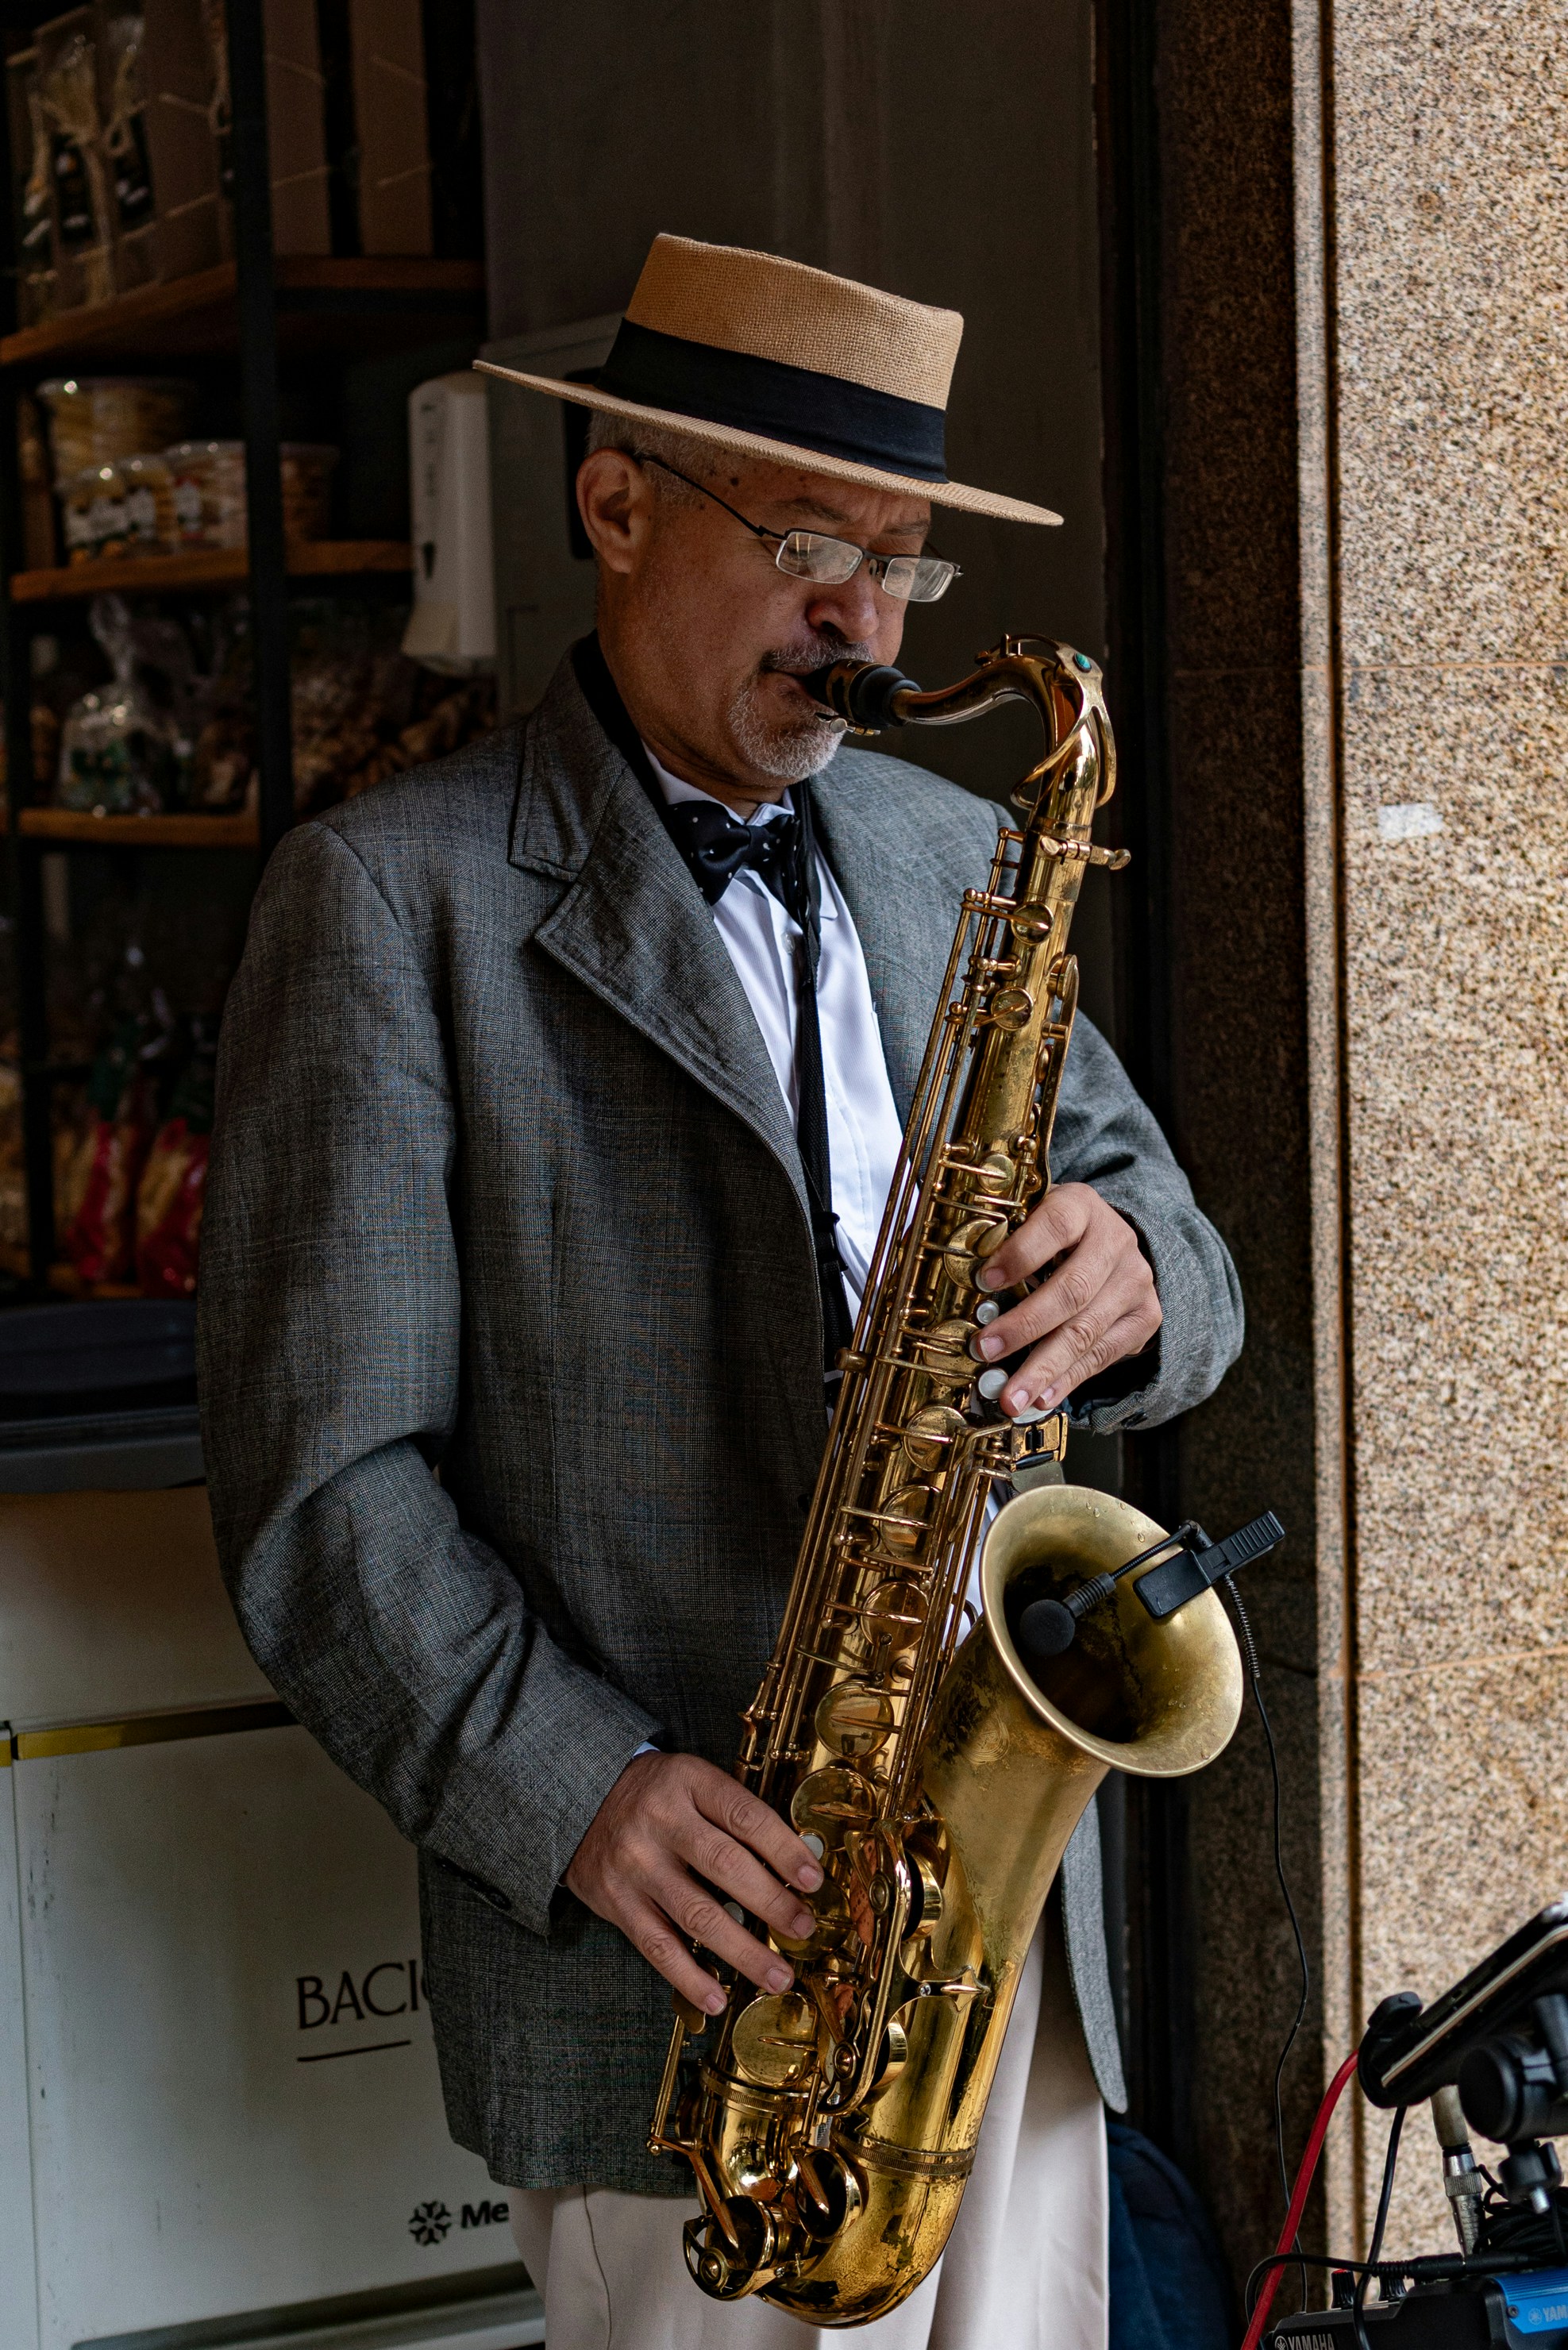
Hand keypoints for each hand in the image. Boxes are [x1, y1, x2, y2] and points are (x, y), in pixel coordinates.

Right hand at [565, 1750, 824, 2014]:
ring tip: (778, 1975)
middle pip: (725, 1865)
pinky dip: (689, 1977)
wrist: (578, 1799)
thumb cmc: (655, 1794)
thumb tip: (796, 1863)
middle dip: (772, 1903)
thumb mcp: (693, 1781)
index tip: (813, 1880)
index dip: (784, 1850)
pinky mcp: (616, 1902)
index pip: (745, 1816)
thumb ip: (735, 1814)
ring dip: (743, 1951)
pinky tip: (717, 1997)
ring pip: (696, 1914)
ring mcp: (636, 1865)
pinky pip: (657, 1946)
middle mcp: (660, 1821)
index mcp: (687, 1782)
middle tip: (803, 1928)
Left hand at [972, 1182, 1159, 1419]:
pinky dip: (1068, 1380)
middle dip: (1025, 1326)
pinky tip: (1041, 1397)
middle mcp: (1115, 1241)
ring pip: (1087, 1331)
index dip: (1020, 1254)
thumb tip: (958, 1279)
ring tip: (1010, 1397)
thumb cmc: (1056, 1234)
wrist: (1114, 1242)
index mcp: (1081, 1206)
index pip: (1056, 1225)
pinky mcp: (1145, 1316)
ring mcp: (1135, 1281)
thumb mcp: (1032, 1218)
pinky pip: (1104, 1355)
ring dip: (1043, 1369)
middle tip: (986, 1351)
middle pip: (1072, 1290)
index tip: (984, 1281)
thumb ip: (1002, 1239)